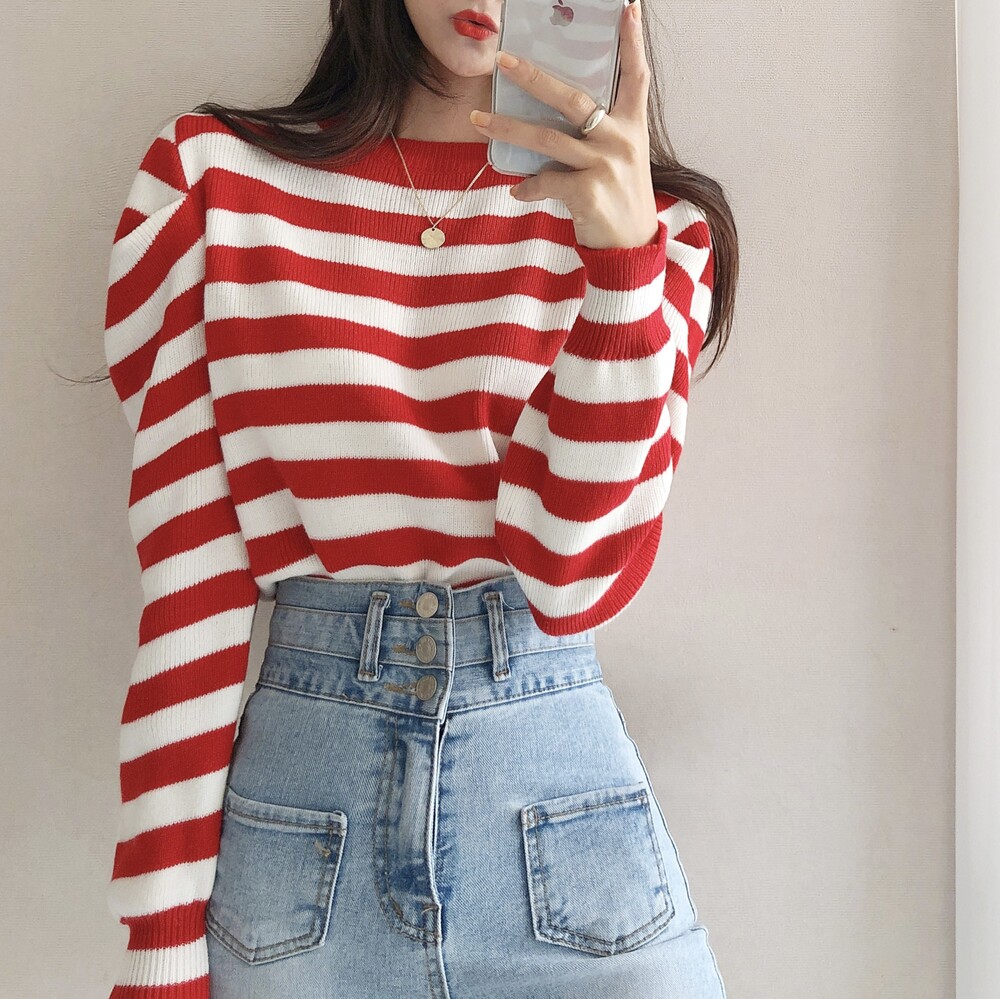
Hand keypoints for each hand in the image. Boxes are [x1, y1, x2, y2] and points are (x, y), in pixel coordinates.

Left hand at [469, 0, 657, 250]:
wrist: (630, 248)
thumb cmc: (619, 201)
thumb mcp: (621, 161)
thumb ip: (598, 136)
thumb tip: (551, 121)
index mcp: (633, 127)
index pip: (635, 76)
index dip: (632, 41)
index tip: (626, 8)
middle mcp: (620, 139)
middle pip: (571, 97)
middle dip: (533, 76)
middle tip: (502, 60)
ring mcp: (604, 164)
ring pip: (546, 137)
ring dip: (507, 128)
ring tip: (478, 121)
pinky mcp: (588, 191)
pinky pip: (545, 180)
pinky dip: (527, 186)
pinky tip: (518, 190)